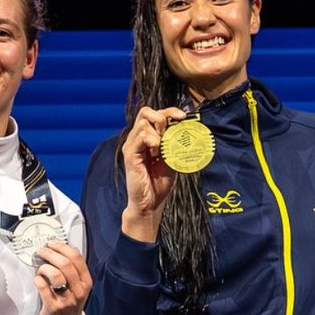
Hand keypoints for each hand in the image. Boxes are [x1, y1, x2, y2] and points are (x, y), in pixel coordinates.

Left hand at [34, 241, 91, 314]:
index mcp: (86, 282)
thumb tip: (62, 250)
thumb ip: (73, 270)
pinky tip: (38, 280)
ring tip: (41, 270)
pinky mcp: (54, 306)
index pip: (76, 257)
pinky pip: (42, 287)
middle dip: (49, 253)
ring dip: (44, 267)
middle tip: (41, 252)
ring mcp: (67, 299)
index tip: (52, 244)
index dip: (61, 247)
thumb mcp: (78, 287)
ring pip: (55, 273)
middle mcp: (79, 290)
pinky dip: (37, 280)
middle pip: (65, 263)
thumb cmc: (69, 305)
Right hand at [120, 105, 188, 242]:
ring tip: (161, 150)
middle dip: (162, 117)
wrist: (150, 203)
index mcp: (146, 138)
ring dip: (159, 132)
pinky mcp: (130, 154)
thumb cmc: (159, 183)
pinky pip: (142, 136)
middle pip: (146, 111)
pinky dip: (153, 140)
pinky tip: (156, 153)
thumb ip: (174, 144)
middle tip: (170, 133)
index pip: (154, 114)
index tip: (183, 117)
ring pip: (144, 122)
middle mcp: (137, 138)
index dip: (169, 111)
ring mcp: (132, 145)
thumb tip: (185, 130)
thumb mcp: (171, 159)